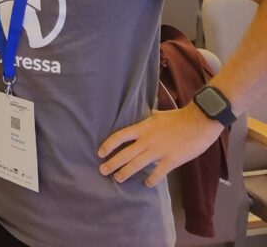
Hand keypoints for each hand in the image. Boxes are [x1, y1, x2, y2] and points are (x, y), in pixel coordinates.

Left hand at [97, 102, 222, 186]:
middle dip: (112, 163)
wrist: (199, 121)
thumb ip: (147, 119)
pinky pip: (158, 173)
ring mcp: (158, 151)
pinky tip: (146, 184)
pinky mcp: (171, 160)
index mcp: (142, 128)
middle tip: (102, 171)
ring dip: (126, 172)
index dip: (108, 145)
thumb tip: (141, 117)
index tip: (100, 153)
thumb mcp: (157, 114)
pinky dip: (151, 179)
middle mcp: (147, 140)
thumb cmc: (178, 117)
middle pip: (125, 154)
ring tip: (117, 179)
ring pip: (137, 164)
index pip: (119, 136)